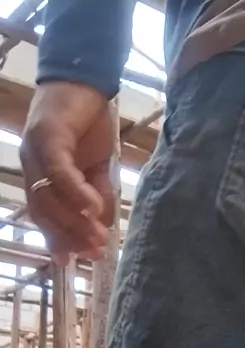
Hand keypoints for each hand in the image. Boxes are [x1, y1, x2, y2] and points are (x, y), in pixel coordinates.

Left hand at [20, 82, 114, 265]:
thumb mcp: (99, 168)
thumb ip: (97, 195)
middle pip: (44, 213)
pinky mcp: (47, 136)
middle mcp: (31, 166)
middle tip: (94, 253)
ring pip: (49, 198)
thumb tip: (102, 228)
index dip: (60, 240)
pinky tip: (92, 209)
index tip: (77, 261)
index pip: (44, 216)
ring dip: (74, 222)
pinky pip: (58, 173)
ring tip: (98, 236)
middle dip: (70, 237)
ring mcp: (35, 152)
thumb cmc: (90, 121)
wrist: (85, 77)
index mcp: (40, 175)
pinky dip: (75, 194)